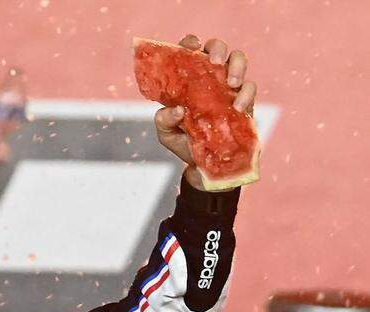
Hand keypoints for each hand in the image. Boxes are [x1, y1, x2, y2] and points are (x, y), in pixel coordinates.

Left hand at [155, 35, 256, 189]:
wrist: (205, 165)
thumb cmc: (184, 143)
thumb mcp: (167, 134)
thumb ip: (164, 121)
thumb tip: (177, 109)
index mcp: (188, 79)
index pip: (189, 51)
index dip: (190, 43)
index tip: (191, 47)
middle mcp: (209, 78)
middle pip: (216, 47)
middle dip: (217, 49)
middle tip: (214, 63)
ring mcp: (228, 87)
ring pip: (238, 59)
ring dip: (237, 66)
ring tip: (232, 84)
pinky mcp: (245, 100)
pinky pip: (250, 87)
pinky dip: (246, 94)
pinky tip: (238, 107)